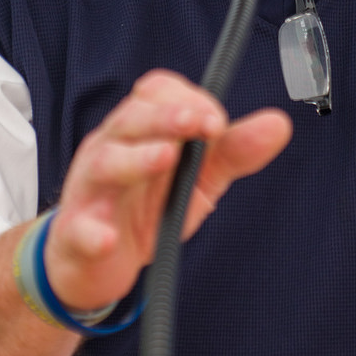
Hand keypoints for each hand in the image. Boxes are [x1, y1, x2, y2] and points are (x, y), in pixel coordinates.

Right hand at [43, 69, 291, 313]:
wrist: (93, 263)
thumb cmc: (144, 209)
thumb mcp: (197, 179)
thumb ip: (233, 152)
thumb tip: (279, 123)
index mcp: (138, 131)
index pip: (155, 93)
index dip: (187, 99)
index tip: (217, 121)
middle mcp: (110, 150)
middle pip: (131, 119)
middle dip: (168, 118)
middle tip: (203, 125)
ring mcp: (89, 191)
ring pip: (105, 163)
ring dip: (136, 159)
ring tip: (165, 159)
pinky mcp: (76, 235)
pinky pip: (78, 229)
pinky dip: (92, 233)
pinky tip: (107, 237)